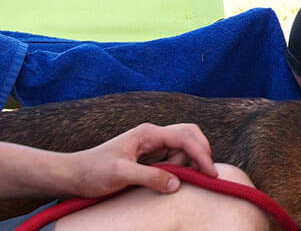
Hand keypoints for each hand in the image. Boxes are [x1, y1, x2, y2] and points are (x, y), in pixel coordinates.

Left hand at [66, 122, 217, 196]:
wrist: (72, 175)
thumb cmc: (92, 172)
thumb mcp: (121, 175)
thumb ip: (150, 176)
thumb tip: (178, 183)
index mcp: (149, 133)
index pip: (185, 138)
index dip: (202, 154)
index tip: (210, 173)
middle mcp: (153, 135)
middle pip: (190, 135)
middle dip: (200, 153)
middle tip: (205, 174)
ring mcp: (151, 145)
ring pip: (183, 148)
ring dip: (186, 164)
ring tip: (173, 181)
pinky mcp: (149, 157)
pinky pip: (173, 158)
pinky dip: (178, 168)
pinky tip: (171, 180)